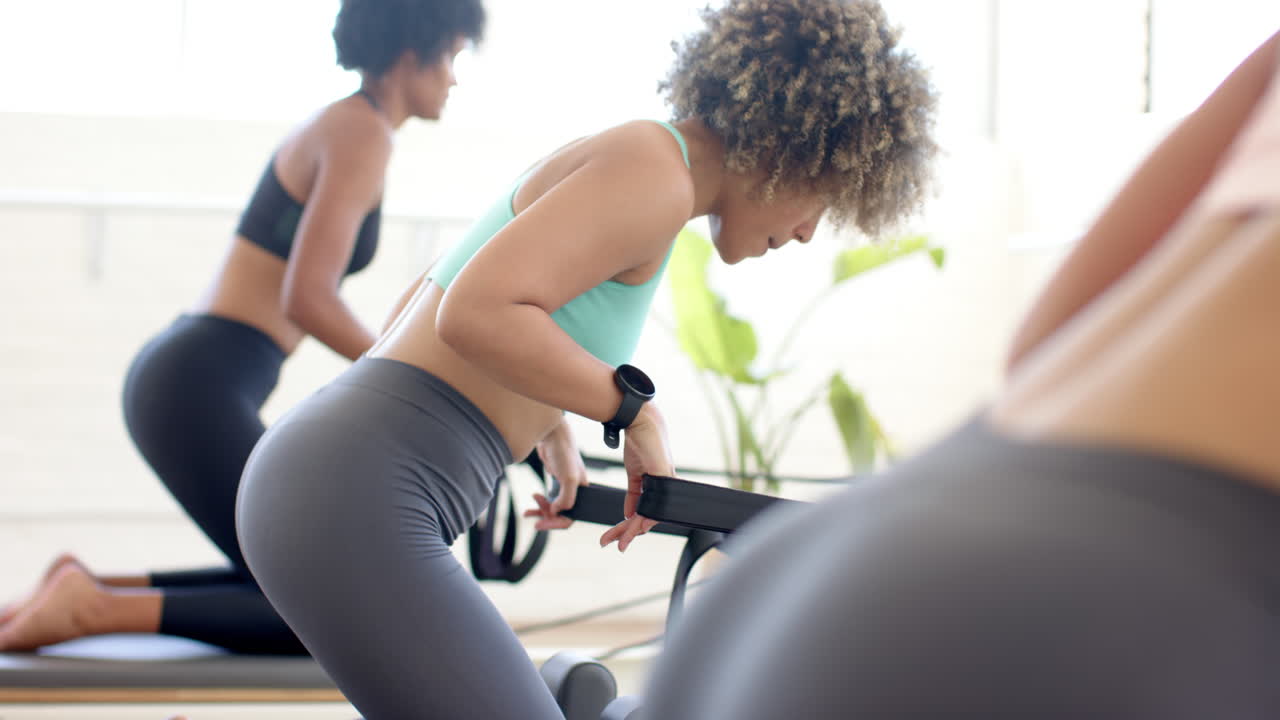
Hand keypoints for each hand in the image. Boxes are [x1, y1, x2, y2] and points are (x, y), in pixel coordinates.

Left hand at [522, 421, 588, 530]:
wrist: (552, 436)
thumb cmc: (563, 454)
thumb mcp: (569, 478)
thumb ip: (566, 499)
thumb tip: (555, 512)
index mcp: (583, 492)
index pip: (572, 517)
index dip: (556, 523)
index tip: (541, 524)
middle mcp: (575, 492)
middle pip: (561, 514)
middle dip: (547, 518)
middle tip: (535, 522)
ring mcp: (564, 487)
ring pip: (553, 508)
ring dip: (541, 512)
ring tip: (527, 512)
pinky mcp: (555, 482)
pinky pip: (548, 499)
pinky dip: (539, 502)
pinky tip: (533, 499)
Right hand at [600, 403, 671, 551]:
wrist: (640, 422)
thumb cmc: (638, 443)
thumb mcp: (633, 473)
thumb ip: (633, 494)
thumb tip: (628, 513)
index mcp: (657, 487)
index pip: (644, 512)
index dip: (632, 525)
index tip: (619, 535)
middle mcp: (663, 488)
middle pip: (646, 517)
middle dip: (629, 533)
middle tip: (618, 546)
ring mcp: (666, 483)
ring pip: (650, 514)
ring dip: (633, 530)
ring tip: (622, 543)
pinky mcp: (664, 476)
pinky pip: (654, 502)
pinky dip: (644, 516)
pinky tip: (638, 527)